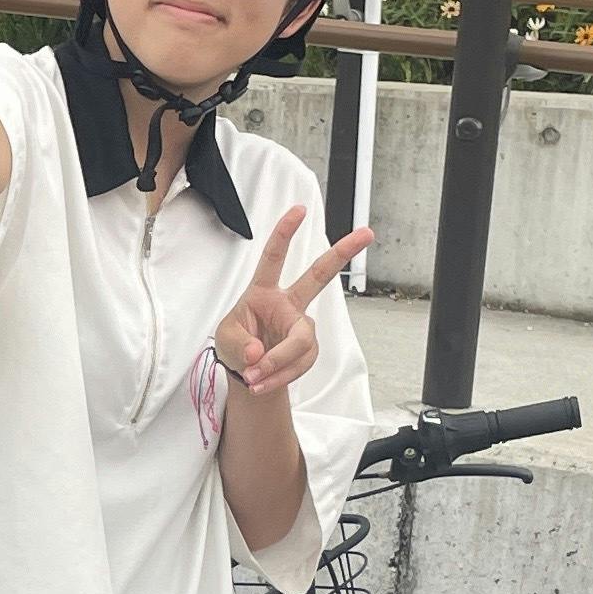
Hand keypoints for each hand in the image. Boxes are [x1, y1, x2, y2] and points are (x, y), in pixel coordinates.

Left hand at [211, 205, 371, 397]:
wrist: (248, 372)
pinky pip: (299, 364)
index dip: (285, 234)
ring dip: (278, 363)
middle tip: (367, 233)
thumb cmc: (236, 345)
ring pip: (301, 342)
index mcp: (264, 292)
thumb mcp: (225, 342)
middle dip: (343, 252)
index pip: (274, 258)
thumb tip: (260, 354)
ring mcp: (301, 326)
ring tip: (254, 378)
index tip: (299, 210)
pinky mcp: (308, 349)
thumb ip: (239, 345)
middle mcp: (288, 304)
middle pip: (320, 275)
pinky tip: (263, 383)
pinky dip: (280, 377)